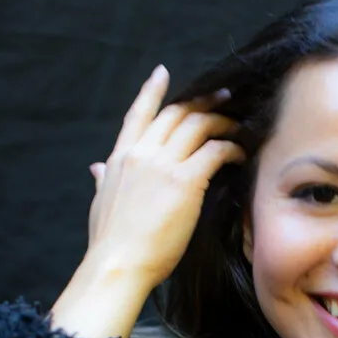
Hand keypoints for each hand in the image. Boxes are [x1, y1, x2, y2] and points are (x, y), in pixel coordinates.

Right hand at [86, 65, 245, 291]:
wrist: (118, 265)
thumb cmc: (110, 244)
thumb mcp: (101, 203)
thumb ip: (103, 180)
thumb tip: (96, 168)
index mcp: (120, 158)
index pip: (138, 114)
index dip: (152, 91)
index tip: (163, 72)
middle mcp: (141, 154)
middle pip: (176, 114)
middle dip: (203, 102)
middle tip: (224, 98)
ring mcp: (163, 165)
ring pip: (198, 126)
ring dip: (222, 121)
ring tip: (239, 125)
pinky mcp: (185, 181)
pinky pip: (215, 151)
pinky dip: (232, 147)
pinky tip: (241, 153)